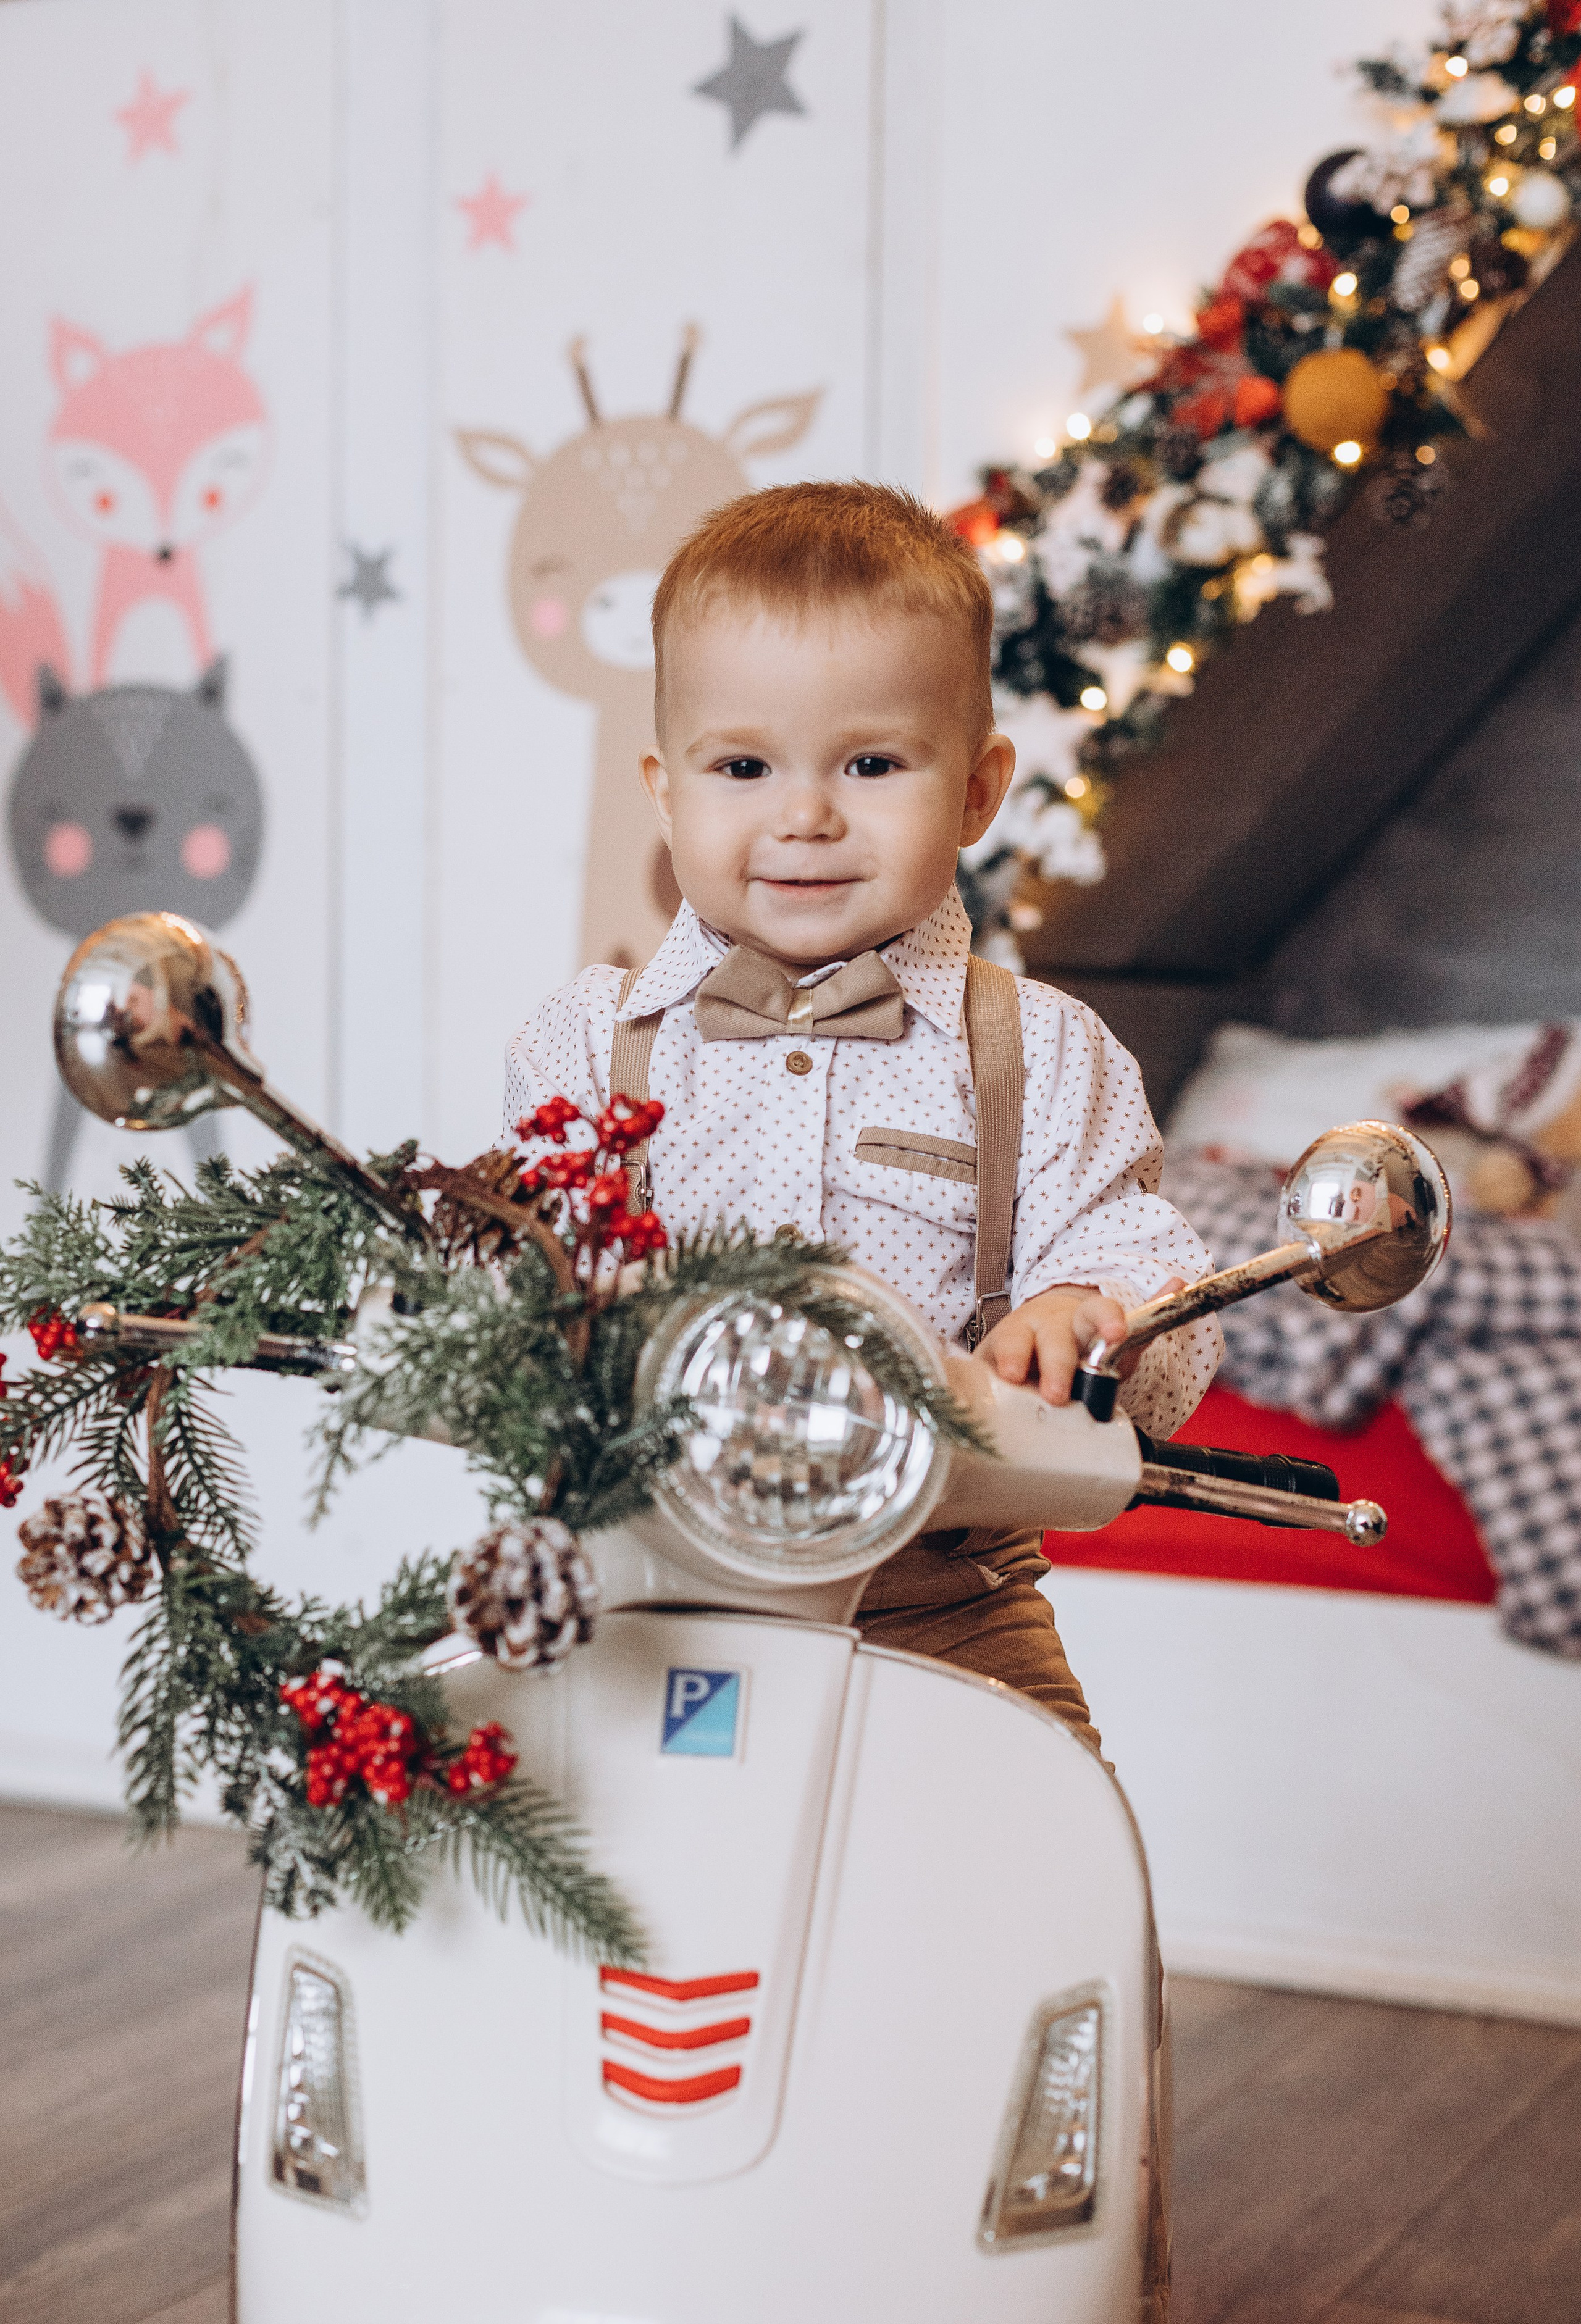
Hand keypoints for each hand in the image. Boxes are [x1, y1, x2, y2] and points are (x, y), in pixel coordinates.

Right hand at [979, 1279, 1184, 1405]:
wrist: (1036, 1339)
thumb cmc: (1081, 1345)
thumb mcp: (1115, 1336)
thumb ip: (1147, 1317)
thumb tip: (1179, 1282)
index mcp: (1085, 1319)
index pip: (1100, 1312)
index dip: (1109, 1319)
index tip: (1117, 1331)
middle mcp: (1049, 1325)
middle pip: (1055, 1339)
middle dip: (1057, 1362)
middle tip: (1059, 1391)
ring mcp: (1016, 1339)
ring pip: (1014, 1345)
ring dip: (1015, 1359)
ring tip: (1014, 1377)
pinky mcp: (988, 1358)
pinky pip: (983, 1365)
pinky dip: (981, 1374)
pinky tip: (979, 1387)